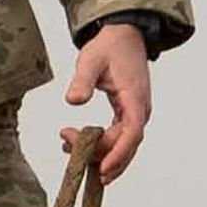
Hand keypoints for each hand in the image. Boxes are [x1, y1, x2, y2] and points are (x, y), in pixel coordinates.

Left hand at [64, 22, 152, 180]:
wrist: (124, 37)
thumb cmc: (108, 47)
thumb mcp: (90, 60)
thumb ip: (82, 80)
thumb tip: (73, 101)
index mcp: (135, 98)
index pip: (132, 134)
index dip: (118, 154)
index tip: (102, 169)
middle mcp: (140, 111)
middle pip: (125, 145)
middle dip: (98, 153)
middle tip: (66, 144)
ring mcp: (135, 114)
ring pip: (122, 146)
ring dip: (98, 153)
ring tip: (67, 145)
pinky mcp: (128, 115)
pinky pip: (118, 139)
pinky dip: (100, 146)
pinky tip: (77, 145)